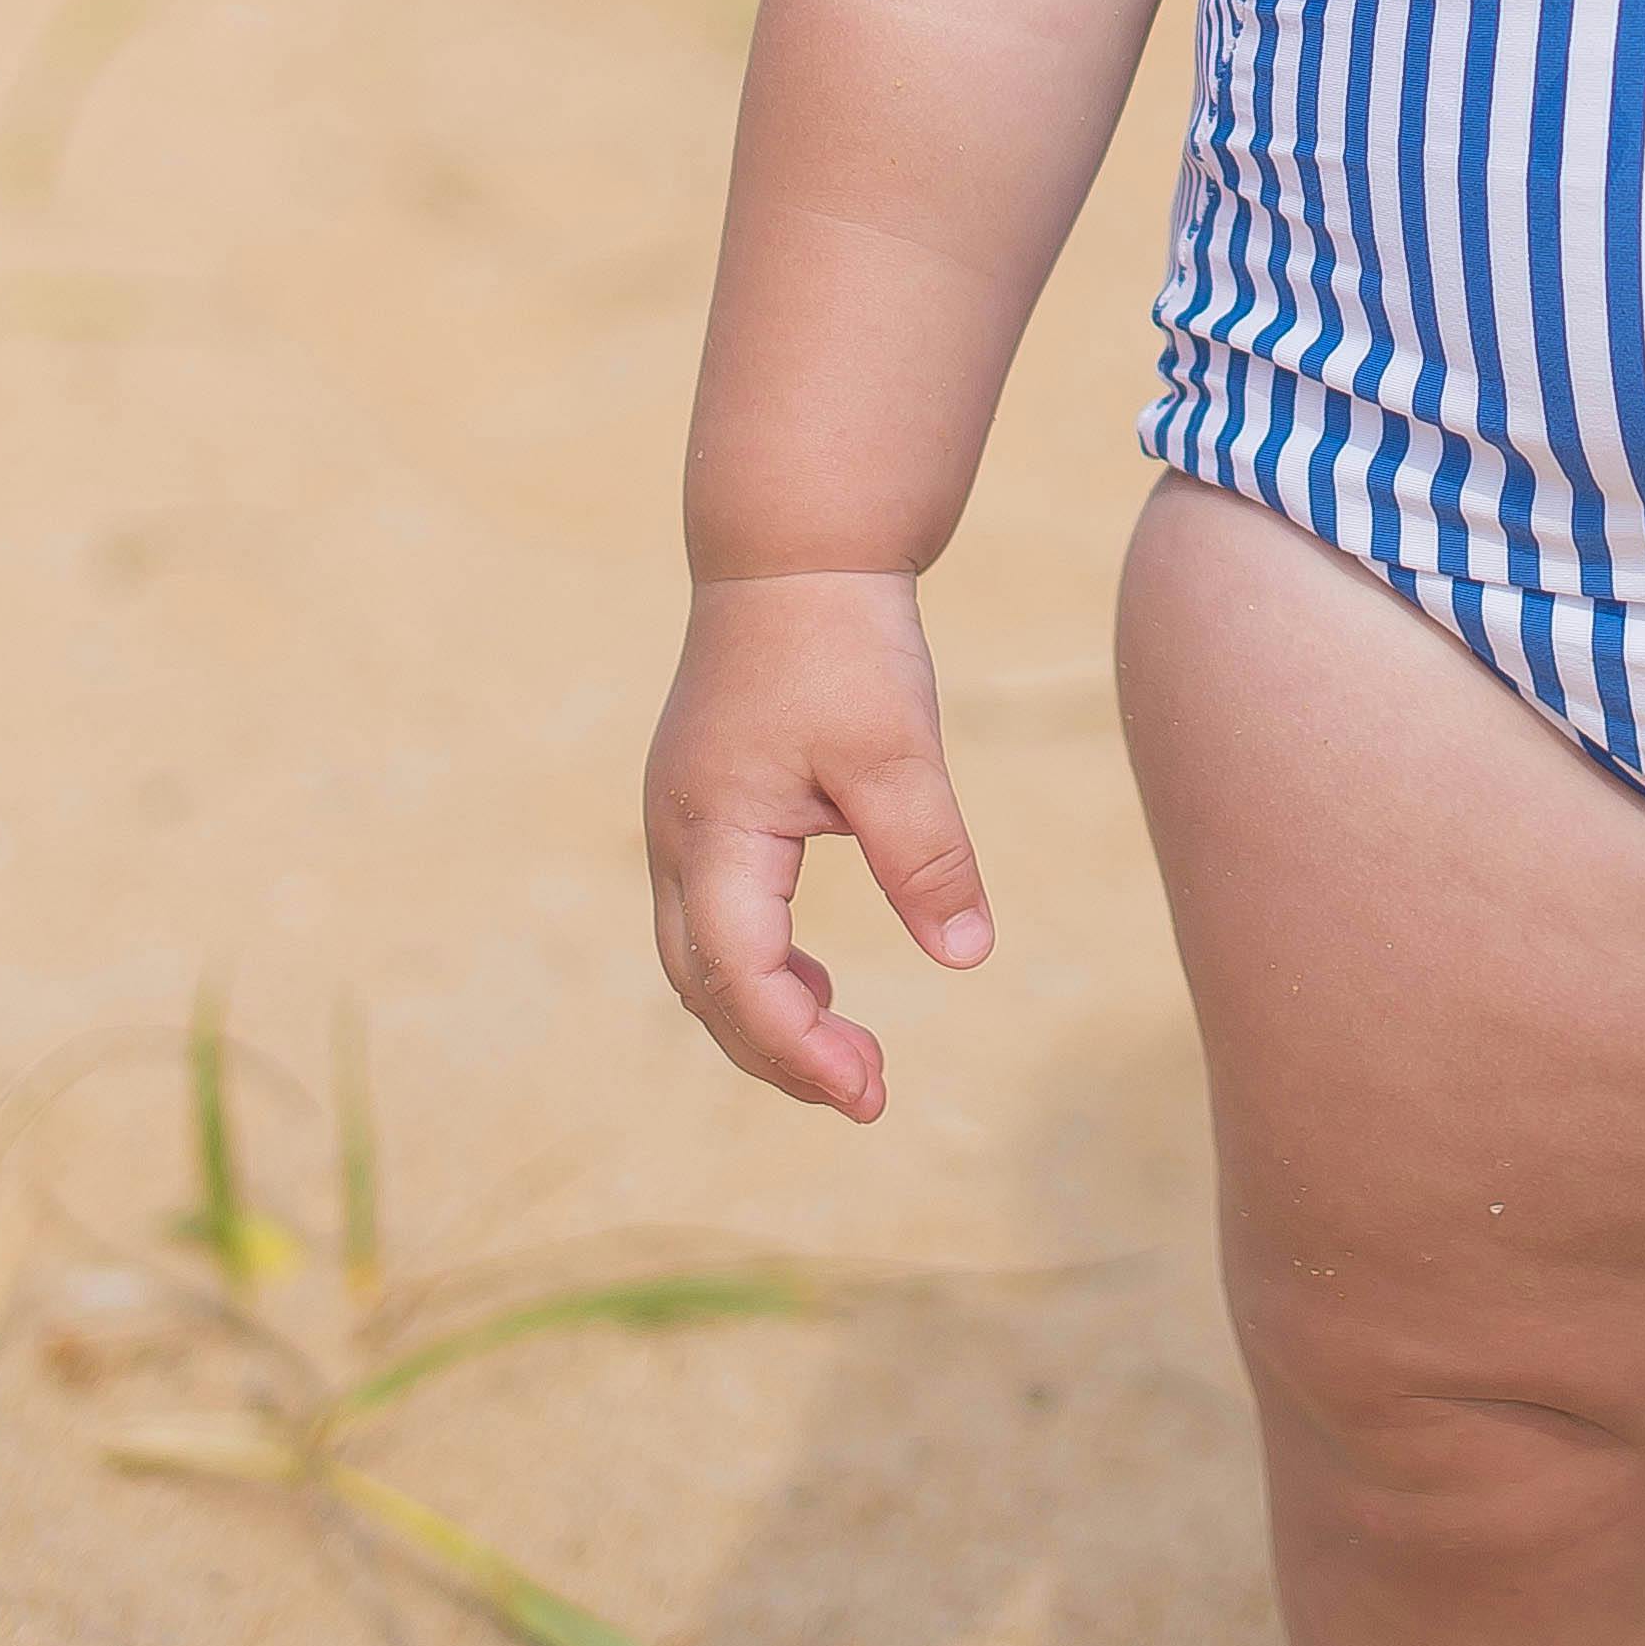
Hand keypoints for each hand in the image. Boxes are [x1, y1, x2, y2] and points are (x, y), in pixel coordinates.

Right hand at [643, 567, 992, 1120]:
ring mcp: (681, 822)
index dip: (800, 1049)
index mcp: (715, 830)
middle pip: (705, 988)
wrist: (793, 549)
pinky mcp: (704, 807)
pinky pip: (714, 917)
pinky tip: (816, 979)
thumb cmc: (842, 641)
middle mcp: (678, 838)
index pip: (742, 977)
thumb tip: (966, 956)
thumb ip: (926, 854)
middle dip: (778, 1053)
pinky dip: (760, 966)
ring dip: (764, 1016)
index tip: (870, 1096)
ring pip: (701, 958)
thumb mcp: (897, 748)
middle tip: (868, 1094)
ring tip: (848, 1058)